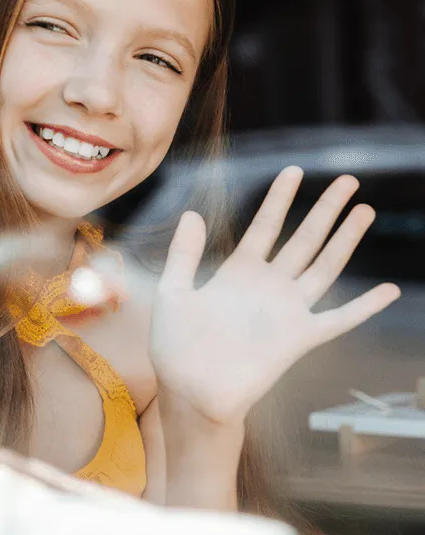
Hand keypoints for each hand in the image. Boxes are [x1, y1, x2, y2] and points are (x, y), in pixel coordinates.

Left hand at [149, 166, 399, 426]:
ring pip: (325, 266)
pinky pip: (339, 319)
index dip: (280, 199)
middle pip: (304, 238)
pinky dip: (365, 306)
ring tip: (365, 211)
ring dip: (346, 240)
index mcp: (237, 272)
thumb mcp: (173, 291)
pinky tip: (388, 291)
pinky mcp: (300, 338)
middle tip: (349, 180)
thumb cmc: (175, 346)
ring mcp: (287, 310)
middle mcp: (268, 286)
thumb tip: (193, 212)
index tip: (295, 171)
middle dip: (325, 209)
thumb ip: (184, 254)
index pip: (265, 226)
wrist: (190, 390)